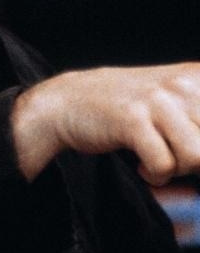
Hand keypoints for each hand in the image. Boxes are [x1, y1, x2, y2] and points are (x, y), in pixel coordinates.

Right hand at [11, 63, 199, 184]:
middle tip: (173, 155)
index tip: (186, 148)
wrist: (65, 102)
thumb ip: (198, 118)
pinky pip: (163, 165)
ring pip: (196, 157)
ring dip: (177, 170)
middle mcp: (182, 84)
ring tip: (159, 160)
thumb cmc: (124, 108)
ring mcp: (156, 100)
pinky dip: (155, 176)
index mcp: (196, 77)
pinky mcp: (132, 120)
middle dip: (195, 161)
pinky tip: (142, 166)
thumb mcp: (172, 100)